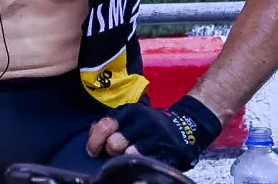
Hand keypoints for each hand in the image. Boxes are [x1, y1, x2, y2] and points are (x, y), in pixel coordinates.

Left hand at [86, 95, 221, 171]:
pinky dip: (139, 165)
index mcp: (129, 112)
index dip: (95, 141)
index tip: (93, 152)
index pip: (105, 125)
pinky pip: (144, 161)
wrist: (186, 126)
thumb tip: (92, 134)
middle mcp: (141, 121)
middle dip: (112, 152)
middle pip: (114, 143)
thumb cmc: (150, 126)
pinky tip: (140, 164)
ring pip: (128, 154)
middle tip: (116, 154)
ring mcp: (154, 136)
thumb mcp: (131, 119)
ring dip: (126, 159)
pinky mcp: (164, 150)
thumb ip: (111, 125)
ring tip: (129, 159)